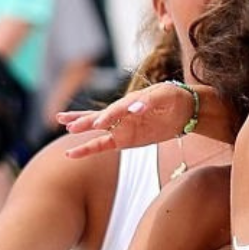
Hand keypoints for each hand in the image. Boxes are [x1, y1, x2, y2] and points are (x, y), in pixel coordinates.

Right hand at [56, 82, 197, 158]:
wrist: (185, 112)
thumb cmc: (173, 98)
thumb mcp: (166, 95)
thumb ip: (150, 101)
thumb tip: (135, 108)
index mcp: (131, 100)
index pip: (118, 108)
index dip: (110, 115)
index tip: (100, 123)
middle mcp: (121, 113)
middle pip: (99, 115)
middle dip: (84, 119)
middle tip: (66, 122)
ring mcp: (120, 126)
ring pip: (95, 127)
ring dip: (80, 127)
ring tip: (63, 126)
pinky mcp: (122, 140)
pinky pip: (101, 145)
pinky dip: (86, 149)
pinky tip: (71, 154)